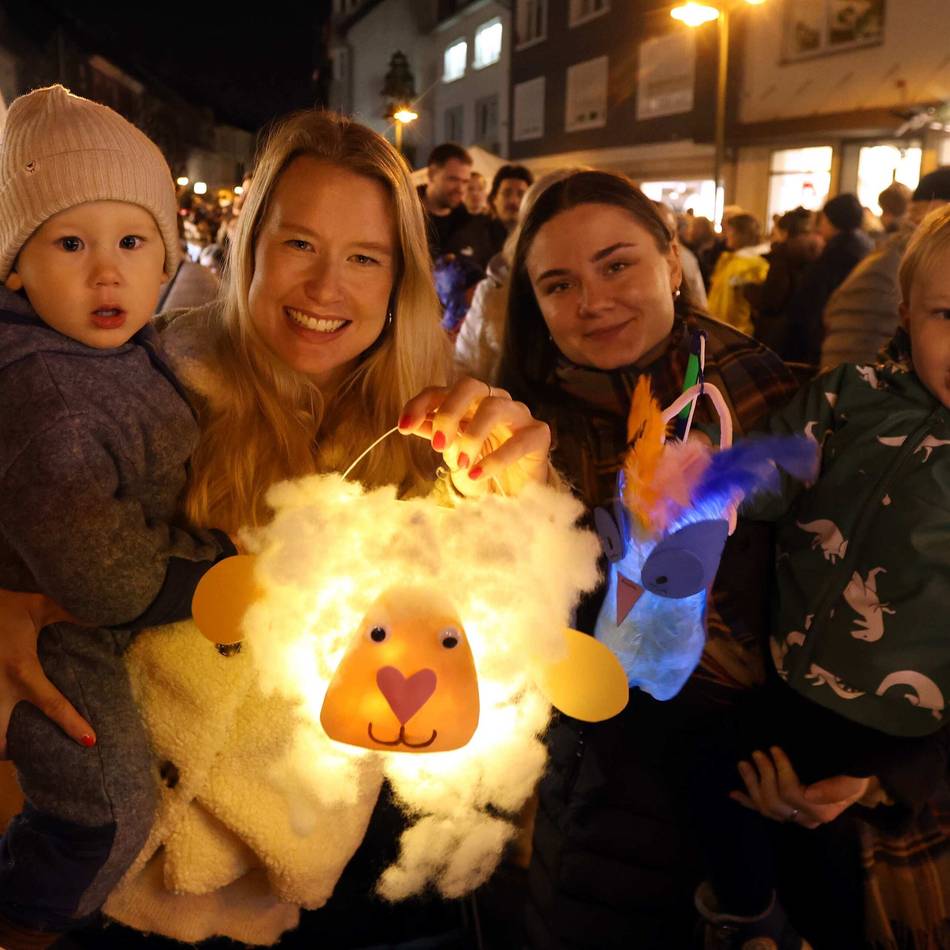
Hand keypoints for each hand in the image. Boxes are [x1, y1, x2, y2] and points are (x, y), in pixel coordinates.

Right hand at [0, 590, 94, 757]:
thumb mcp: (40, 606)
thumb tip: (105, 616)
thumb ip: (71, 614)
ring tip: (6, 745)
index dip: (72, 724)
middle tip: (23, 753)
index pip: (52, 704)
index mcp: (22, 670)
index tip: (89, 741)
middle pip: (0, 737)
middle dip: (9, 751)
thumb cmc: (3, 607)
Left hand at [398, 377, 551, 496]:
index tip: (403, 427)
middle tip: (438, 445)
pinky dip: (495, 459)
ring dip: (472, 436)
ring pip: (494, 407)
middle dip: (449, 412)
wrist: (518, 489)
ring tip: (461, 464)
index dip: (419, 405)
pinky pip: (518, 441)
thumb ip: (435, 433)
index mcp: (470, 402)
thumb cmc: (485, 463)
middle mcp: (494, 400)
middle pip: (470, 386)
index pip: (440, 391)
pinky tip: (478, 474)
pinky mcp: (538, 434)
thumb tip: (407, 424)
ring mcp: (518, 415)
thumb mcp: (454, 450)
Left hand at [729, 745, 870, 828]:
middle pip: (775, 802)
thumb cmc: (853, 776)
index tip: (774, 749)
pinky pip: (762, 810)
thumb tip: (810, 793)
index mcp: (822, 812)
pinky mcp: (785, 812)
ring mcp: (793, 817)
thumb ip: (838, 788)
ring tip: (743, 764)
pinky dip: (747, 801)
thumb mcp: (854, 779)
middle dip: (764, 775)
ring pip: (765, 808)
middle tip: (757, 752)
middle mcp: (806, 819)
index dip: (780, 771)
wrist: (854, 780)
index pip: (793, 794)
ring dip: (751, 784)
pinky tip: (733, 794)